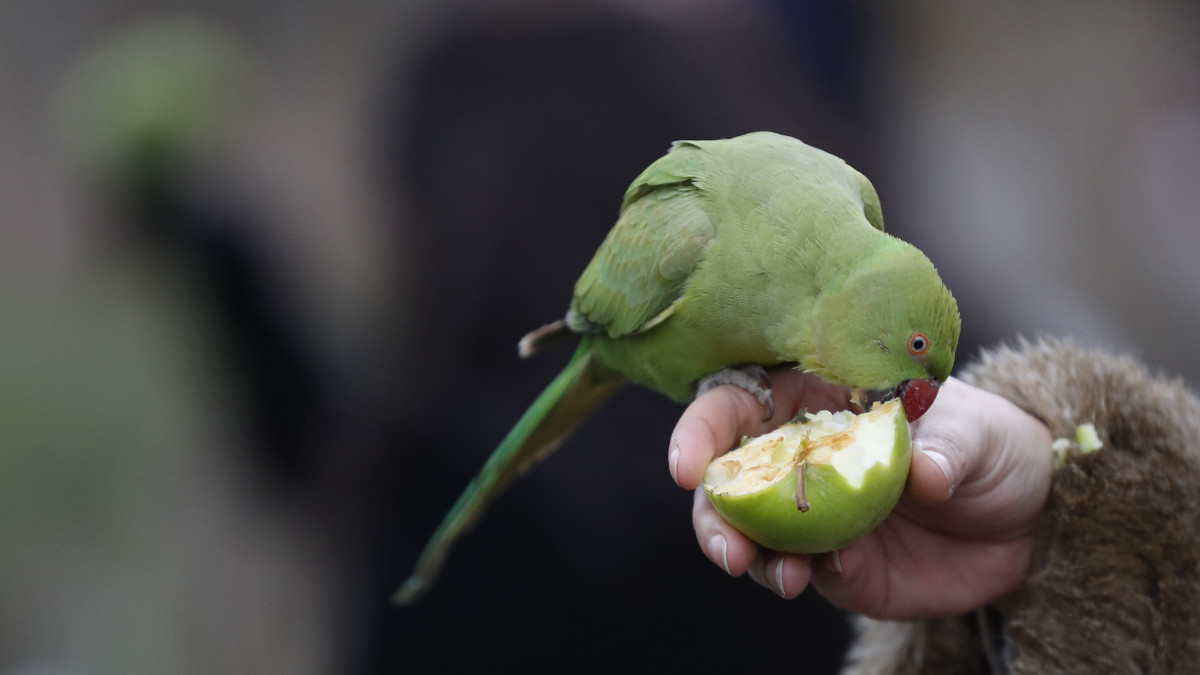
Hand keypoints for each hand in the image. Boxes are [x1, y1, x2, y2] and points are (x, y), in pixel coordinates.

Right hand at [668, 369, 1052, 619]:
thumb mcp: (977, 431)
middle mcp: (798, 456)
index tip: (687, 468)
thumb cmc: (990, 445)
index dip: (701, 431)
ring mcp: (813, 514)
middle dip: (714, 517)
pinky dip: (810, 575)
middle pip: (727, 481)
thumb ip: (946, 446)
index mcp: (813, 399)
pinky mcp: (838, 565)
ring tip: (784, 578)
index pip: (737, 405)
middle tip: (727, 551)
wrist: (1027, 518)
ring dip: (754, 558)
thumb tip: (923, 474)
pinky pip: (808, 572)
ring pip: (753, 535)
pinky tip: (832, 572)